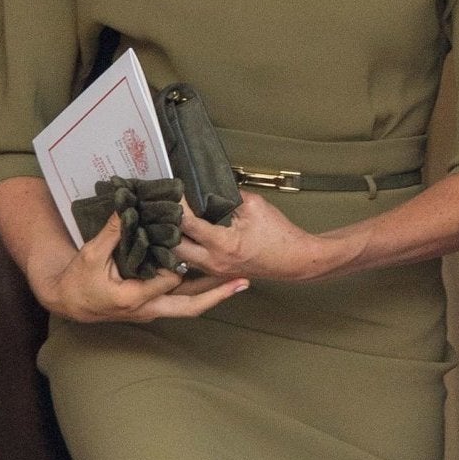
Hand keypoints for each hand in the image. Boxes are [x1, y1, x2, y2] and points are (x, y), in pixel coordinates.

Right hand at [33, 213, 250, 323]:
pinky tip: (215, 279)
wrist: (70, 302)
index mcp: (133, 298)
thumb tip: (127, 208)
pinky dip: (200, 292)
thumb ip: (111, 234)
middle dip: (217, 294)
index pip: (167, 280)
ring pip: (190, 306)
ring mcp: (153, 310)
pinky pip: (182, 301)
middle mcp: (148, 309)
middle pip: (191, 305)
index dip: (182, 262)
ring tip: (239, 281)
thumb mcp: (89, 256)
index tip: (198, 243)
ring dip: (214, 294)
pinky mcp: (154, 307)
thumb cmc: (78, 281)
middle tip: (241, 282)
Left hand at [179, 192, 346, 284]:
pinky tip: (180, 235)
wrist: (295, 259)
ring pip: (179, 257)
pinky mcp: (217, 272)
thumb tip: (208, 187)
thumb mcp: (254, 205)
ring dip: (173, 239)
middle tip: (163, 207)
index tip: (172, 191)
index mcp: (223, 244)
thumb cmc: (279, 235)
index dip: (176, 204)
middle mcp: (214, 261)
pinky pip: (191, 262)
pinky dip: (183, 248)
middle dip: (166, 226)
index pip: (187, 223)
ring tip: (168, 219)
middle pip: (174, 245)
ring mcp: (214, 270)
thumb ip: (228, 196)